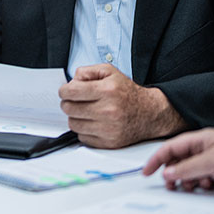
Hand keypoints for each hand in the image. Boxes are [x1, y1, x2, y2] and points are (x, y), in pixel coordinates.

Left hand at [58, 64, 184, 147]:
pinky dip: (84, 130)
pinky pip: (82, 137)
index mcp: (107, 91)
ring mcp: (109, 129)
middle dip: (68, 103)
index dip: (64, 91)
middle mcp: (108, 110)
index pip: (71, 92)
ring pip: (73, 124)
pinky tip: (92, 122)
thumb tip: (71, 82)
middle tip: (75, 101)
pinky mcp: (109, 142)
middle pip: (69, 109)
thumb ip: (88, 71)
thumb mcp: (110, 72)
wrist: (149, 113)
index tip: (65, 92)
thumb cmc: (127, 92)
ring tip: (84, 112)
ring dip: (75, 117)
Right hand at [143, 128, 213, 190]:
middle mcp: (204, 148)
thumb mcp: (210, 162)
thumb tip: (166, 174)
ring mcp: (212, 159)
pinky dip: (200, 183)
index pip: (171, 148)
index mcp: (199, 139)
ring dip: (188, 180)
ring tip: (192, 187)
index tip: (146, 172)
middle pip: (179, 160)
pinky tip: (208, 185)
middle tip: (172, 186)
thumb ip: (186, 168)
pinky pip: (202, 177)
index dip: (157, 160)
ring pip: (190, 171)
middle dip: (173, 173)